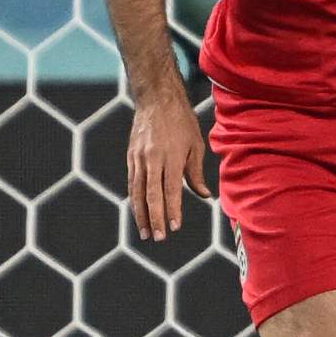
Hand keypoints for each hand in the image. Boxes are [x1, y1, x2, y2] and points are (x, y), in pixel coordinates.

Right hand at [126, 83, 210, 240]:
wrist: (156, 98)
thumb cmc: (182, 121)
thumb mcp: (196, 145)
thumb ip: (196, 173)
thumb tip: (204, 196)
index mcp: (172, 157)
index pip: (171, 190)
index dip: (173, 210)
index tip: (175, 227)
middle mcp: (153, 159)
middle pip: (152, 195)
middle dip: (155, 218)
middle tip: (159, 238)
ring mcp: (139, 158)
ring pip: (137, 191)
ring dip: (141, 214)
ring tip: (145, 232)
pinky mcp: (131, 156)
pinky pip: (132, 182)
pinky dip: (134, 199)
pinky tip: (138, 212)